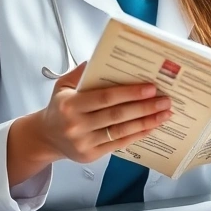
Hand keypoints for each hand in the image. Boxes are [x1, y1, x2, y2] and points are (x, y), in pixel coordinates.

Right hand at [38, 62, 171, 162]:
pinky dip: (137, 135)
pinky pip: (119, 144)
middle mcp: (76, 125)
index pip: (105, 97)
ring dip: (146, 122)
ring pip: (121, 131)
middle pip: (117, 115)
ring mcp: (84, 142)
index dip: (130, 93)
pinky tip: (151, 127)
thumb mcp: (62, 86)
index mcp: (70, 105)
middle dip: (144, 107)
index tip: (150, 88)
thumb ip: (81, 72)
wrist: (46, 137)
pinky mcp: (91, 155)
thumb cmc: (59, 108)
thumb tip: (101, 55)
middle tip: (165, 100)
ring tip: (164, 114)